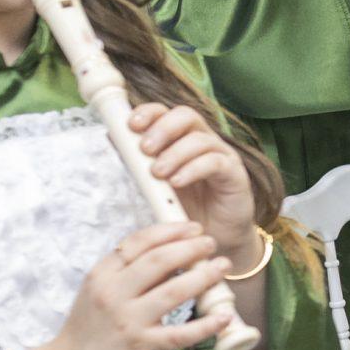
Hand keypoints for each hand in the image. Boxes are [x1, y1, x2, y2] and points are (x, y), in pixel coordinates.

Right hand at [43, 221, 237, 349]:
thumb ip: (130, 272)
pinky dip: (206, 325)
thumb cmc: (90, 328)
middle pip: (159, 261)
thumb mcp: (99, 291)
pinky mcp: (142, 346)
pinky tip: (224, 316)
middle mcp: (113, 294)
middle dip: (191, 248)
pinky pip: (181, 334)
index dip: (170, 231)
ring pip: (174, 291)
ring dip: (204, 276)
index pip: (138, 242)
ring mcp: (128, 320)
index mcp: (102, 275)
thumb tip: (172, 254)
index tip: (193, 227)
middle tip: (211, 243)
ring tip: (222, 267)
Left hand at [126, 102, 259, 266]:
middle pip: (186, 115)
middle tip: (145, 149)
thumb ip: (138, 161)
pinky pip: (215, 163)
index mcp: (182, 138)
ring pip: (200, 139)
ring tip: (158, 173)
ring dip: (174, 154)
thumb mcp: (157, 184)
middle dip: (162, 128)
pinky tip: (177, 182)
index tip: (131, 125)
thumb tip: (113, 137)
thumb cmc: (187, 208)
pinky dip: (193, 169)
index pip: (166, 112)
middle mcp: (204, 141)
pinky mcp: (236, 174)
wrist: (214, 237)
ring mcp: (222, 155)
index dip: (148, 113)